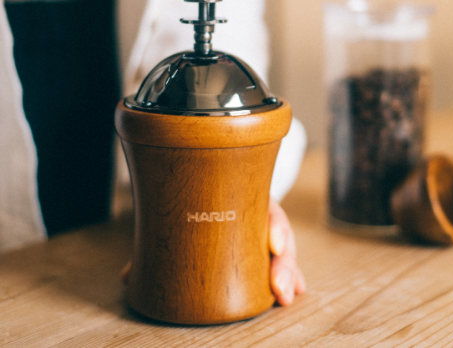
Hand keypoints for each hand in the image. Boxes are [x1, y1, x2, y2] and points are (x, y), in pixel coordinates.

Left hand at [121, 198, 305, 305]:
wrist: (208, 185)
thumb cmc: (197, 201)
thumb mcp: (186, 213)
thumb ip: (162, 240)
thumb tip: (127, 277)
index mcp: (242, 196)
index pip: (265, 207)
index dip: (273, 226)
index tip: (274, 246)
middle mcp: (256, 210)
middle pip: (280, 232)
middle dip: (285, 262)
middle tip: (280, 288)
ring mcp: (262, 226)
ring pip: (285, 248)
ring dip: (290, 273)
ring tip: (287, 296)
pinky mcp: (264, 243)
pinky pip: (282, 258)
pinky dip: (291, 275)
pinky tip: (297, 290)